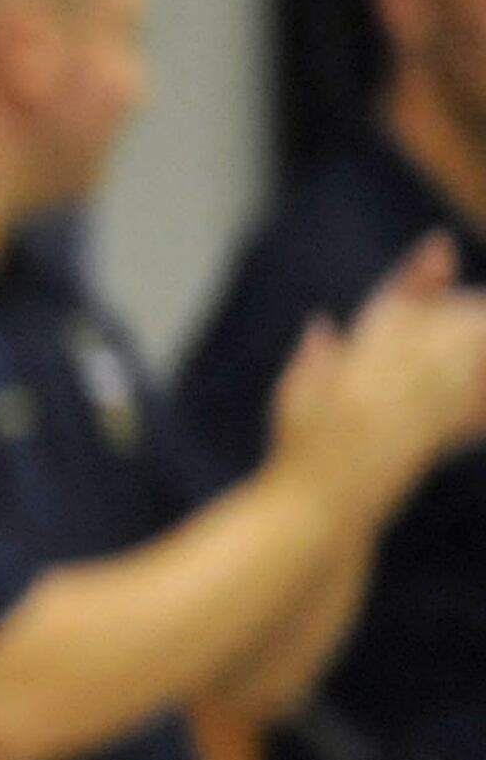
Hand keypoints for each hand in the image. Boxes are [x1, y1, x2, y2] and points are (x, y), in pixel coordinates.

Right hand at [272, 240, 485, 504]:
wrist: (313, 510)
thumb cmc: (293, 454)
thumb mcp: (291, 397)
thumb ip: (312, 357)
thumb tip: (321, 325)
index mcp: (350, 363)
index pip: (390, 306)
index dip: (418, 276)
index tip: (439, 249)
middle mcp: (383, 381)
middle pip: (441, 329)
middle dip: (465, 312)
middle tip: (469, 306)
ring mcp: (409, 410)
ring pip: (461, 360)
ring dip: (472, 342)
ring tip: (474, 331)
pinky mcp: (428, 438)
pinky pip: (464, 407)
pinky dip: (473, 392)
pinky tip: (473, 392)